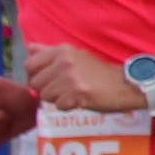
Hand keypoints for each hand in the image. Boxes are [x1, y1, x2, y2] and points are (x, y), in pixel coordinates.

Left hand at [26, 45, 148, 113]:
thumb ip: (50, 51)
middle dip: (45, 89)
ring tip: (73, 94)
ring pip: (44, 96)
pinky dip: (67, 107)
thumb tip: (29, 48)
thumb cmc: (99, 73)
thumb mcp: (75, 55)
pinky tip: (80, 100)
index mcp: (62, 50)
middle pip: (35, 82)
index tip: (49, 80)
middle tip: (63, 89)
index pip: (29, 64)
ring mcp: (70, 77)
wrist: (125, 84)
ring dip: (57, 99)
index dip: (35, 76)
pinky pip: (58, 106)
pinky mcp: (77, 93)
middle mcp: (64, 61)